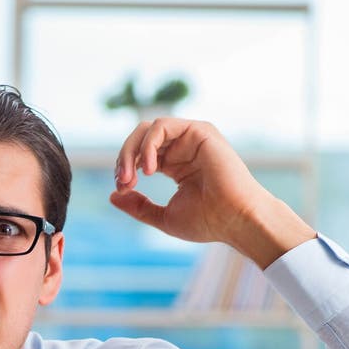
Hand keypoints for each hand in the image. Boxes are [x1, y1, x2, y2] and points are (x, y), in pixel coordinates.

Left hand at [110, 117, 314, 267]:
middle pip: (140, 139)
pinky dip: (148, 145)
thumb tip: (113, 195)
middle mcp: (182, 147)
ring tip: (130, 177)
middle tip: (121, 182)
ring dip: (131, 152)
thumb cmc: (207, 222)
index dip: (124, 169)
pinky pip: (162, 126)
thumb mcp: (163, 217)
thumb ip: (139, 206)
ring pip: (147, 129)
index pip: (140, 155)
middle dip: (123, 158)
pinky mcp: (199, 130)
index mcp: (175, 164)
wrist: (235, 220)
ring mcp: (191, 137)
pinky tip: (148, 168)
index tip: (121, 189)